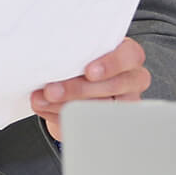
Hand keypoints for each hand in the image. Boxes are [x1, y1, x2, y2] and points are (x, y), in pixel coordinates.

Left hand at [30, 36, 150, 140]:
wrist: (73, 85)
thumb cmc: (80, 61)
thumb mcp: (78, 52)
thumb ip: (71, 55)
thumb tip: (47, 63)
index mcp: (125, 53)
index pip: (130, 55)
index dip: (111, 64)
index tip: (88, 72)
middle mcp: (130, 77)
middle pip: (116, 85)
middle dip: (80, 89)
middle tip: (52, 91)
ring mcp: (125, 101)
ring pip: (104, 107)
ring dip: (69, 105)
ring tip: (44, 100)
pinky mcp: (112, 120)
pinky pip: (93, 122)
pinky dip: (67, 117)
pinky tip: (50, 111)